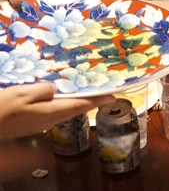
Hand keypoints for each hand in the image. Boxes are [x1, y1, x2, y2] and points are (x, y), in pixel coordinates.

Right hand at [0, 83, 114, 141]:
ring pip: (64, 110)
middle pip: (74, 108)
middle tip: (102, 91)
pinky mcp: (32, 124)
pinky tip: (61, 97)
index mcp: (50, 112)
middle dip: (89, 100)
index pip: (79, 105)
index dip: (97, 100)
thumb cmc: (2, 109)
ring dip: (76, 101)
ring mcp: (40, 124)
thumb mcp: (23, 94)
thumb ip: (44, 90)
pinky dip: (62, 103)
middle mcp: (49, 120)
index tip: (112, 96)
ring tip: (86, 91)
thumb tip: (56, 89)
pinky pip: (53, 112)